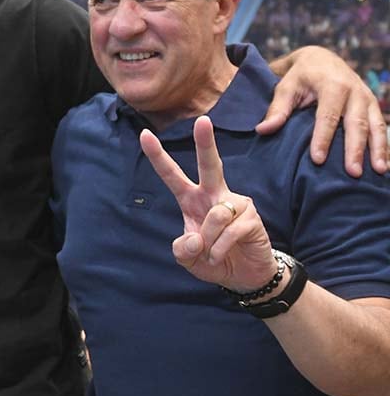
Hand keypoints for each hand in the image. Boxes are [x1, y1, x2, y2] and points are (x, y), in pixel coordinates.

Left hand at [140, 116, 275, 291]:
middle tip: (203, 120)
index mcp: (192, 199)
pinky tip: (222, 256)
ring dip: (208, 242)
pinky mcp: (251, 217)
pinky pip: (229, 232)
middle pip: (210, 165)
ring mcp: (235, 203)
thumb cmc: (213, 259)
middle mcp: (214, 195)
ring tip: (212, 254)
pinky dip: (219, 249)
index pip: (172, 175)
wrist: (244, 275)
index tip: (145, 134)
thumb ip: (181, 250)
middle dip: (206, 143)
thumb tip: (194, 238)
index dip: (158, 156)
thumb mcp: (187, 259)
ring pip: (215, 216)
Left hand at [259, 45, 387, 176]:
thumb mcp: (285, 87)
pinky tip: (384, 164)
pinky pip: (381, 126)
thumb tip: (263, 130)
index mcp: (332, 84)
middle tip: (352, 173)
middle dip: (355, 149)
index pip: (327, 115)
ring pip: (375, 125)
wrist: (321, 58)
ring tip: (378, 171)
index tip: (318, 160)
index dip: (323, 138)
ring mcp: (367, 98)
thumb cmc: (300, 76)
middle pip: (356, 122)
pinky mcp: (373, 105)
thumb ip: (277, 109)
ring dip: (378, 149)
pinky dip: (384, 146)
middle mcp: (354, 90)